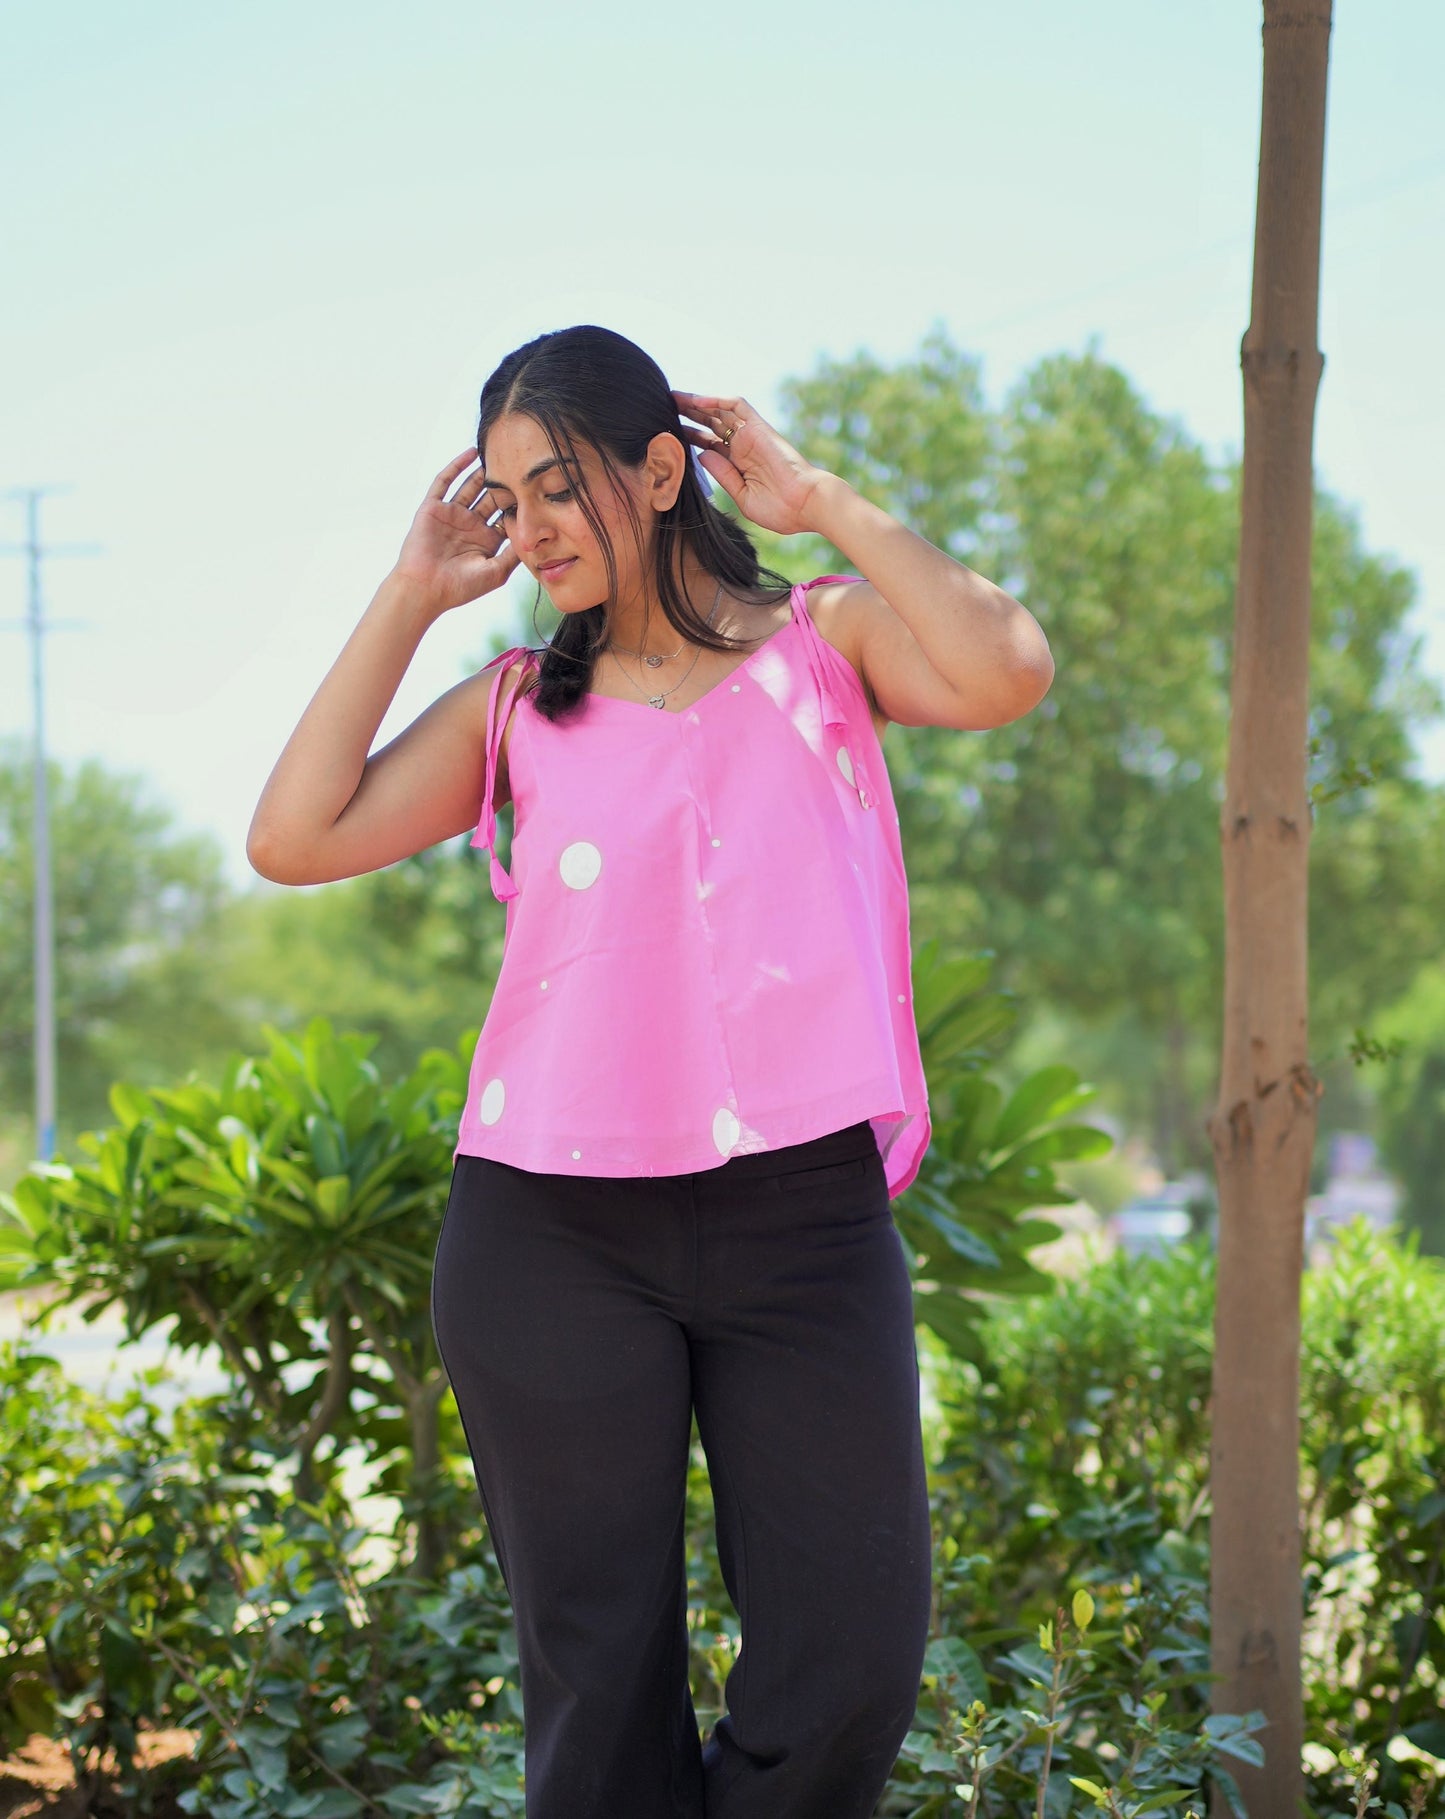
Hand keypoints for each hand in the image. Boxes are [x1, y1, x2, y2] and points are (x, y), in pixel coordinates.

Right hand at [390, 449, 520, 615]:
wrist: (426, 589)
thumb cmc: (460, 587)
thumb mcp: (496, 572)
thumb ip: (514, 554)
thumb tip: (535, 537)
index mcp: (485, 540)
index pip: (505, 515)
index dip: (519, 503)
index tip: (536, 488)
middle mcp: (470, 525)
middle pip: (490, 497)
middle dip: (504, 483)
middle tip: (520, 464)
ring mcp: (451, 515)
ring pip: (470, 486)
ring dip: (483, 471)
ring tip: (499, 453)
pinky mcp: (433, 508)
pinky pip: (445, 481)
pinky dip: (457, 466)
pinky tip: (471, 452)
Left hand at [673, 391, 831, 535]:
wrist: (807, 505)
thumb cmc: (781, 510)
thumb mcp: (743, 497)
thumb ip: (723, 476)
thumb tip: (701, 454)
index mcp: (739, 466)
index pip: (710, 445)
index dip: (689, 438)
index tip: (667, 436)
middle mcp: (744, 447)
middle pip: (712, 425)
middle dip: (688, 416)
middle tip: (663, 409)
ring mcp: (751, 436)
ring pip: (720, 411)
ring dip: (697, 403)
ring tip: (672, 397)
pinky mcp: (760, 427)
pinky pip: (737, 405)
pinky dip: (717, 400)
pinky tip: (696, 400)